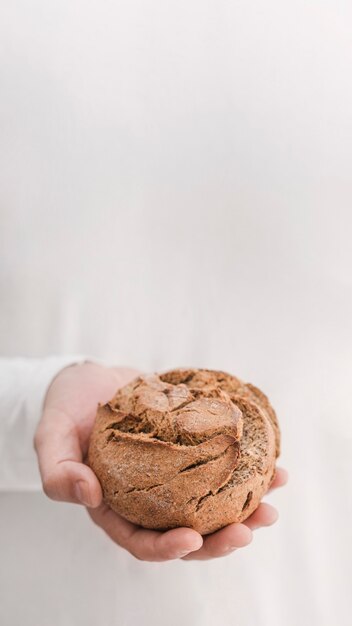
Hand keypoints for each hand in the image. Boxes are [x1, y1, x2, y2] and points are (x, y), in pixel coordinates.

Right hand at [34, 362, 287, 561]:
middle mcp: (148, 498)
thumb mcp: (51, 437)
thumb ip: (58, 471)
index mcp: (115, 507)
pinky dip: (247, 465)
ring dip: (245, 506)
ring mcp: (173, 475)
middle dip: (220, 538)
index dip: (167, 548)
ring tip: (274, 497)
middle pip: (188, 531)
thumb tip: (87, 496)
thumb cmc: (66, 410)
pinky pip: (220, 464)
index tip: (192, 541)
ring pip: (211, 503)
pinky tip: (273, 461)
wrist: (89, 379)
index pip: (142, 541)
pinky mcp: (190, 448)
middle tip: (251, 528)